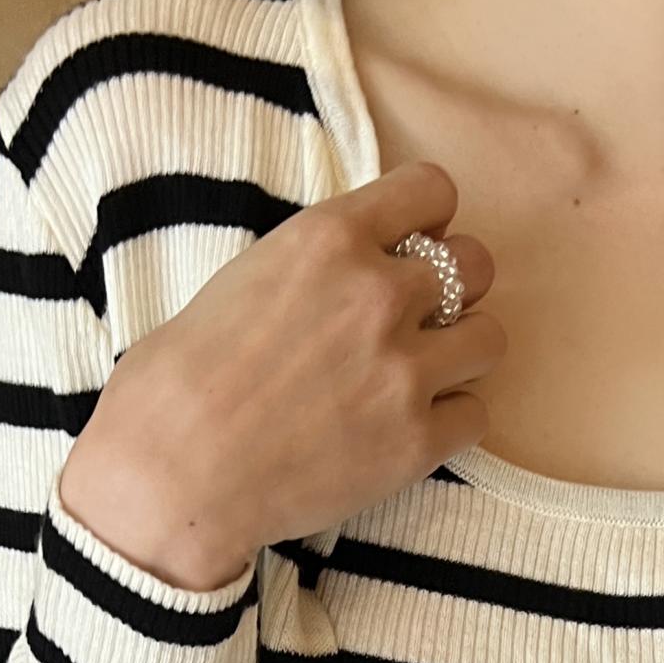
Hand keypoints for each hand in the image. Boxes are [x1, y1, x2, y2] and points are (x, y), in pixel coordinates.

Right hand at [57, 157, 503, 591]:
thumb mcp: (246, 277)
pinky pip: (476, 416)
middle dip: (455, 288)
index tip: (415, 245)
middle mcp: (378, 295)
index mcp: (330, 238)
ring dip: (462, 353)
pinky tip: (410, 427)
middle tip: (420, 320)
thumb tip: (355, 271)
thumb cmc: (181, 379)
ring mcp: (404, 371)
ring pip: (490, 339)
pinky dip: (451, 421)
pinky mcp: (417, 443)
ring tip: (422, 375)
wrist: (173, 473)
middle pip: (476, 264)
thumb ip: (317, 266)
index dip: (429, 219)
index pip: (433, 190)